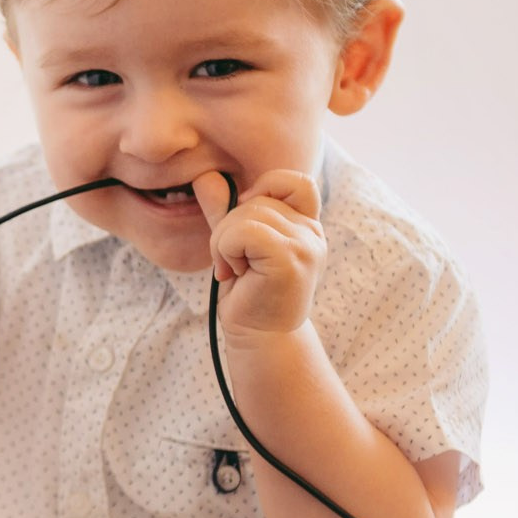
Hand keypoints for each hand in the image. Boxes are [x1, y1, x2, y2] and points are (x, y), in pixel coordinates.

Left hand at [193, 169, 325, 337]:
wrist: (261, 339)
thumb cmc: (249, 295)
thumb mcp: (235, 247)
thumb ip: (224, 212)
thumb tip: (205, 178)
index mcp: (306, 226)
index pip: (295, 181)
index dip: (264, 191)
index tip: (246, 226)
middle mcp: (312, 233)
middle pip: (256, 199)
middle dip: (228, 229)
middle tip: (232, 264)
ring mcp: (305, 245)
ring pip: (245, 214)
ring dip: (223, 243)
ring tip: (234, 271)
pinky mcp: (290, 258)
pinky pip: (243, 231)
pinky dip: (226, 249)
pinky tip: (235, 274)